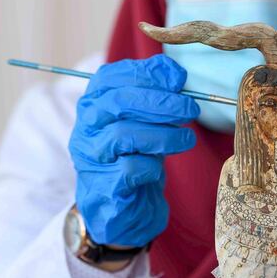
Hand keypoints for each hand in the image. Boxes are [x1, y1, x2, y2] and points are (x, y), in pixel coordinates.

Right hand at [68, 54, 199, 246]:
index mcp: (93, 103)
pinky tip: (161, 166)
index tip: (178, 80)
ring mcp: (91, 156)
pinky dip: (153, 165)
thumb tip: (175, 71)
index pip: (111, 77)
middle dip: (160, 102)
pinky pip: (130, 167)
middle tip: (190, 109)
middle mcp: (86, 126)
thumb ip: (154, 92)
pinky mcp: (104, 184)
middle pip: (118, 102)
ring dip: (163, 135)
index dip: (147, 74)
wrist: (122, 206)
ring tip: (186, 139)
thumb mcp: (144, 119)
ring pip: (124, 134)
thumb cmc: (134, 154)